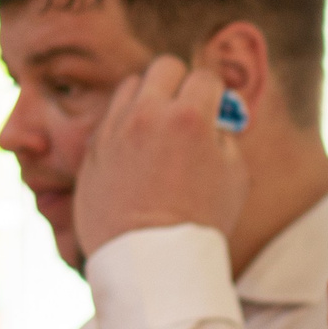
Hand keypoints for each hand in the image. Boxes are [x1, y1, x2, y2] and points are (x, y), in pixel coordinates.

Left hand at [72, 55, 248, 260]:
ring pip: (131, 86)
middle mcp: (148, 114)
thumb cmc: (200, 223)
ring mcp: (115, 128)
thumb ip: (225, 138)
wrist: (151, 261)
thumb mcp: (235, 178)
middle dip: (179, 83)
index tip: (215, 111)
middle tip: (185, 109)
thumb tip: (216, 121)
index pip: (205, 77)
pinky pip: (110, 118)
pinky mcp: (92, 147)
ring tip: (157, 130)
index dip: (215, 95)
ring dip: (148, 99)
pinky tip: (135, 152)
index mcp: (190, 117)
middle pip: (165, 67)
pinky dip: (124, 126)